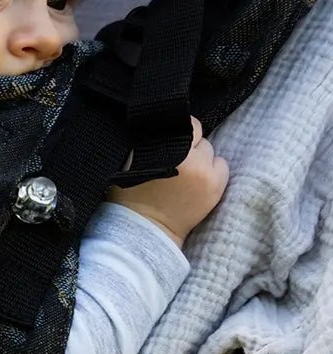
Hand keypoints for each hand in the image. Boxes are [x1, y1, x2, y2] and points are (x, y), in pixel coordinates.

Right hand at [108, 117, 229, 247]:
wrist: (145, 231)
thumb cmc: (132, 197)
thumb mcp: (131, 160)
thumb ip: (151, 140)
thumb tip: (167, 125)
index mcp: (161, 148)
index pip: (186, 123)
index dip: (179, 131)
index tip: (172, 141)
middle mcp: (185, 156)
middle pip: (198, 136)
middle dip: (190, 146)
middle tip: (176, 163)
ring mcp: (203, 171)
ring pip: (210, 151)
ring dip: (201, 160)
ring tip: (186, 176)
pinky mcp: (215, 186)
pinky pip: (221, 166)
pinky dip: (212, 172)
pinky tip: (197, 184)